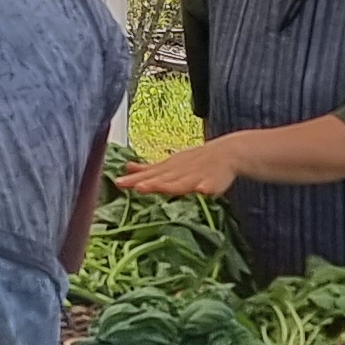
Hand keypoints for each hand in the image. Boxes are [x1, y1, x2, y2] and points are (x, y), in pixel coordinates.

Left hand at [116, 140, 241, 198]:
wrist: (226, 153)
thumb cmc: (195, 162)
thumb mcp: (170, 164)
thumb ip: (149, 169)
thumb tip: (127, 167)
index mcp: (169, 169)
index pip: (149, 176)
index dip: (135, 179)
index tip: (119, 182)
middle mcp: (180, 173)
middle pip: (163, 179)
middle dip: (150, 183)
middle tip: (136, 186)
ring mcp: (196, 177)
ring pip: (183, 183)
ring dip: (172, 185)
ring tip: (160, 187)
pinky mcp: (214, 183)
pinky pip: (210, 186)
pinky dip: (206, 188)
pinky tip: (203, 190)